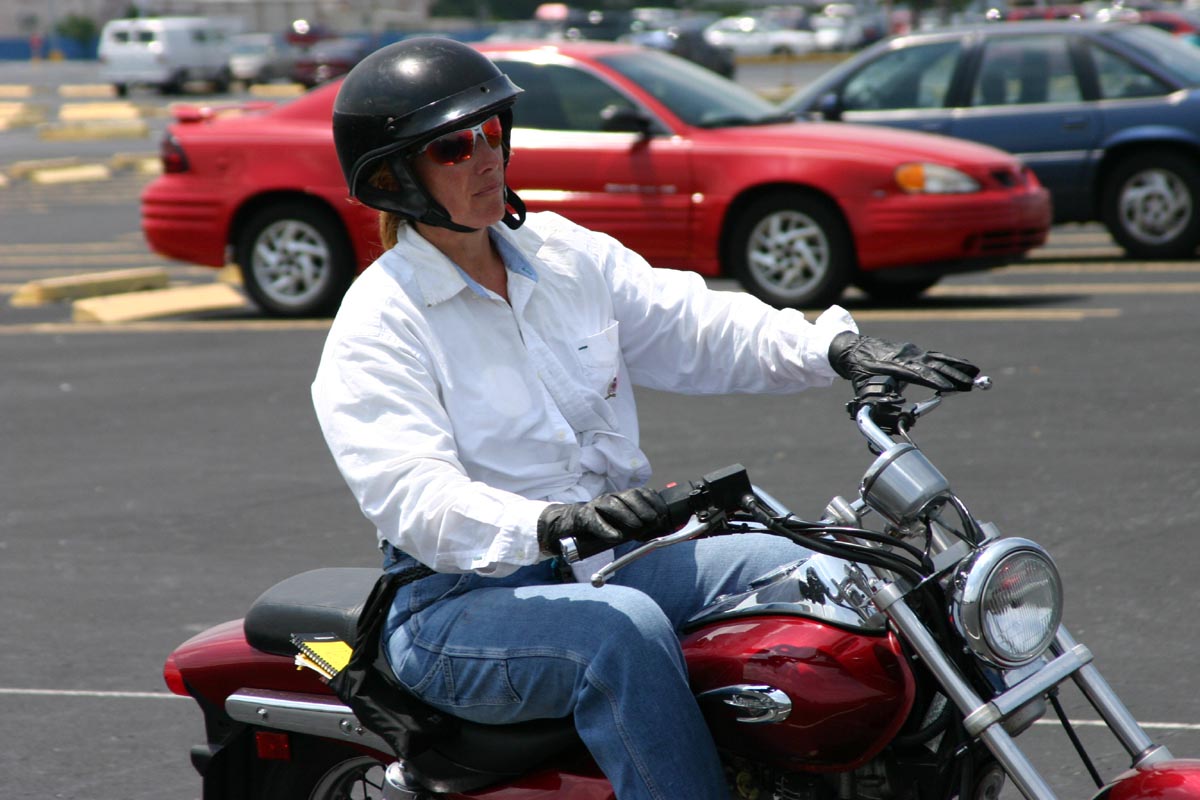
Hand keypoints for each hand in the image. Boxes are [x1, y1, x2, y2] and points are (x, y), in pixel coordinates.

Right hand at [537, 488, 669, 558]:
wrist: (567, 526)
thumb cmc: (598, 526)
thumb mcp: (620, 524)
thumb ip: (638, 527)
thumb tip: (659, 531)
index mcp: (620, 498)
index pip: (640, 493)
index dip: (653, 502)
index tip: (663, 513)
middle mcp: (609, 498)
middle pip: (628, 495)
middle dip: (643, 507)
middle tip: (653, 520)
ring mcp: (595, 506)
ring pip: (612, 504)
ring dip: (627, 515)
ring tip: (637, 527)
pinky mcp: (583, 517)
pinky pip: (594, 521)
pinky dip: (606, 529)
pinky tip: (615, 537)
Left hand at [828, 332, 978, 392]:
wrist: (852, 349)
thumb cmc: (859, 372)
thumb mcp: (864, 389)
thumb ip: (877, 403)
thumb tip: (892, 415)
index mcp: (895, 365)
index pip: (919, 374)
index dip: (935, 381)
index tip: (950, 389)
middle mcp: (906, 356)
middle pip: (935, 366)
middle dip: (955, 376)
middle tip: (973, 385)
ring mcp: (911, 351)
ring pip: (938, 359)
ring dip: (958, 367)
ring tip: (977, 374)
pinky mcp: (913, 350)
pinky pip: (936, 356)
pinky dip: (951, 361)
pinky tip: (966, 366)